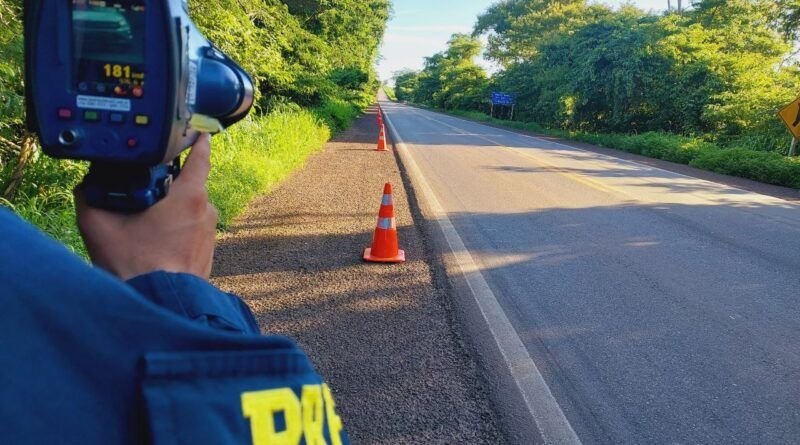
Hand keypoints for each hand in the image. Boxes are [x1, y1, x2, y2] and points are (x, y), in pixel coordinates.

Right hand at [76, 134, 217, 280]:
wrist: (160, 305)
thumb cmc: (136, 266)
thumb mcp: (100, 227)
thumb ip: (91, 197)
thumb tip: (89, 185)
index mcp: (189, 198)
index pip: (200, 157)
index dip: (196, 141)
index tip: (195, 131)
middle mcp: (206, 211)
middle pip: (190, 184)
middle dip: (169, 184)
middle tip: (144, 192)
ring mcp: (210, 232)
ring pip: (190, 208)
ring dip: (172, 210)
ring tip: (146, 224)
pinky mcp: (208, 250)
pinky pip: (192, 229)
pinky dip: (177, 229)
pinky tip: (156, 242)